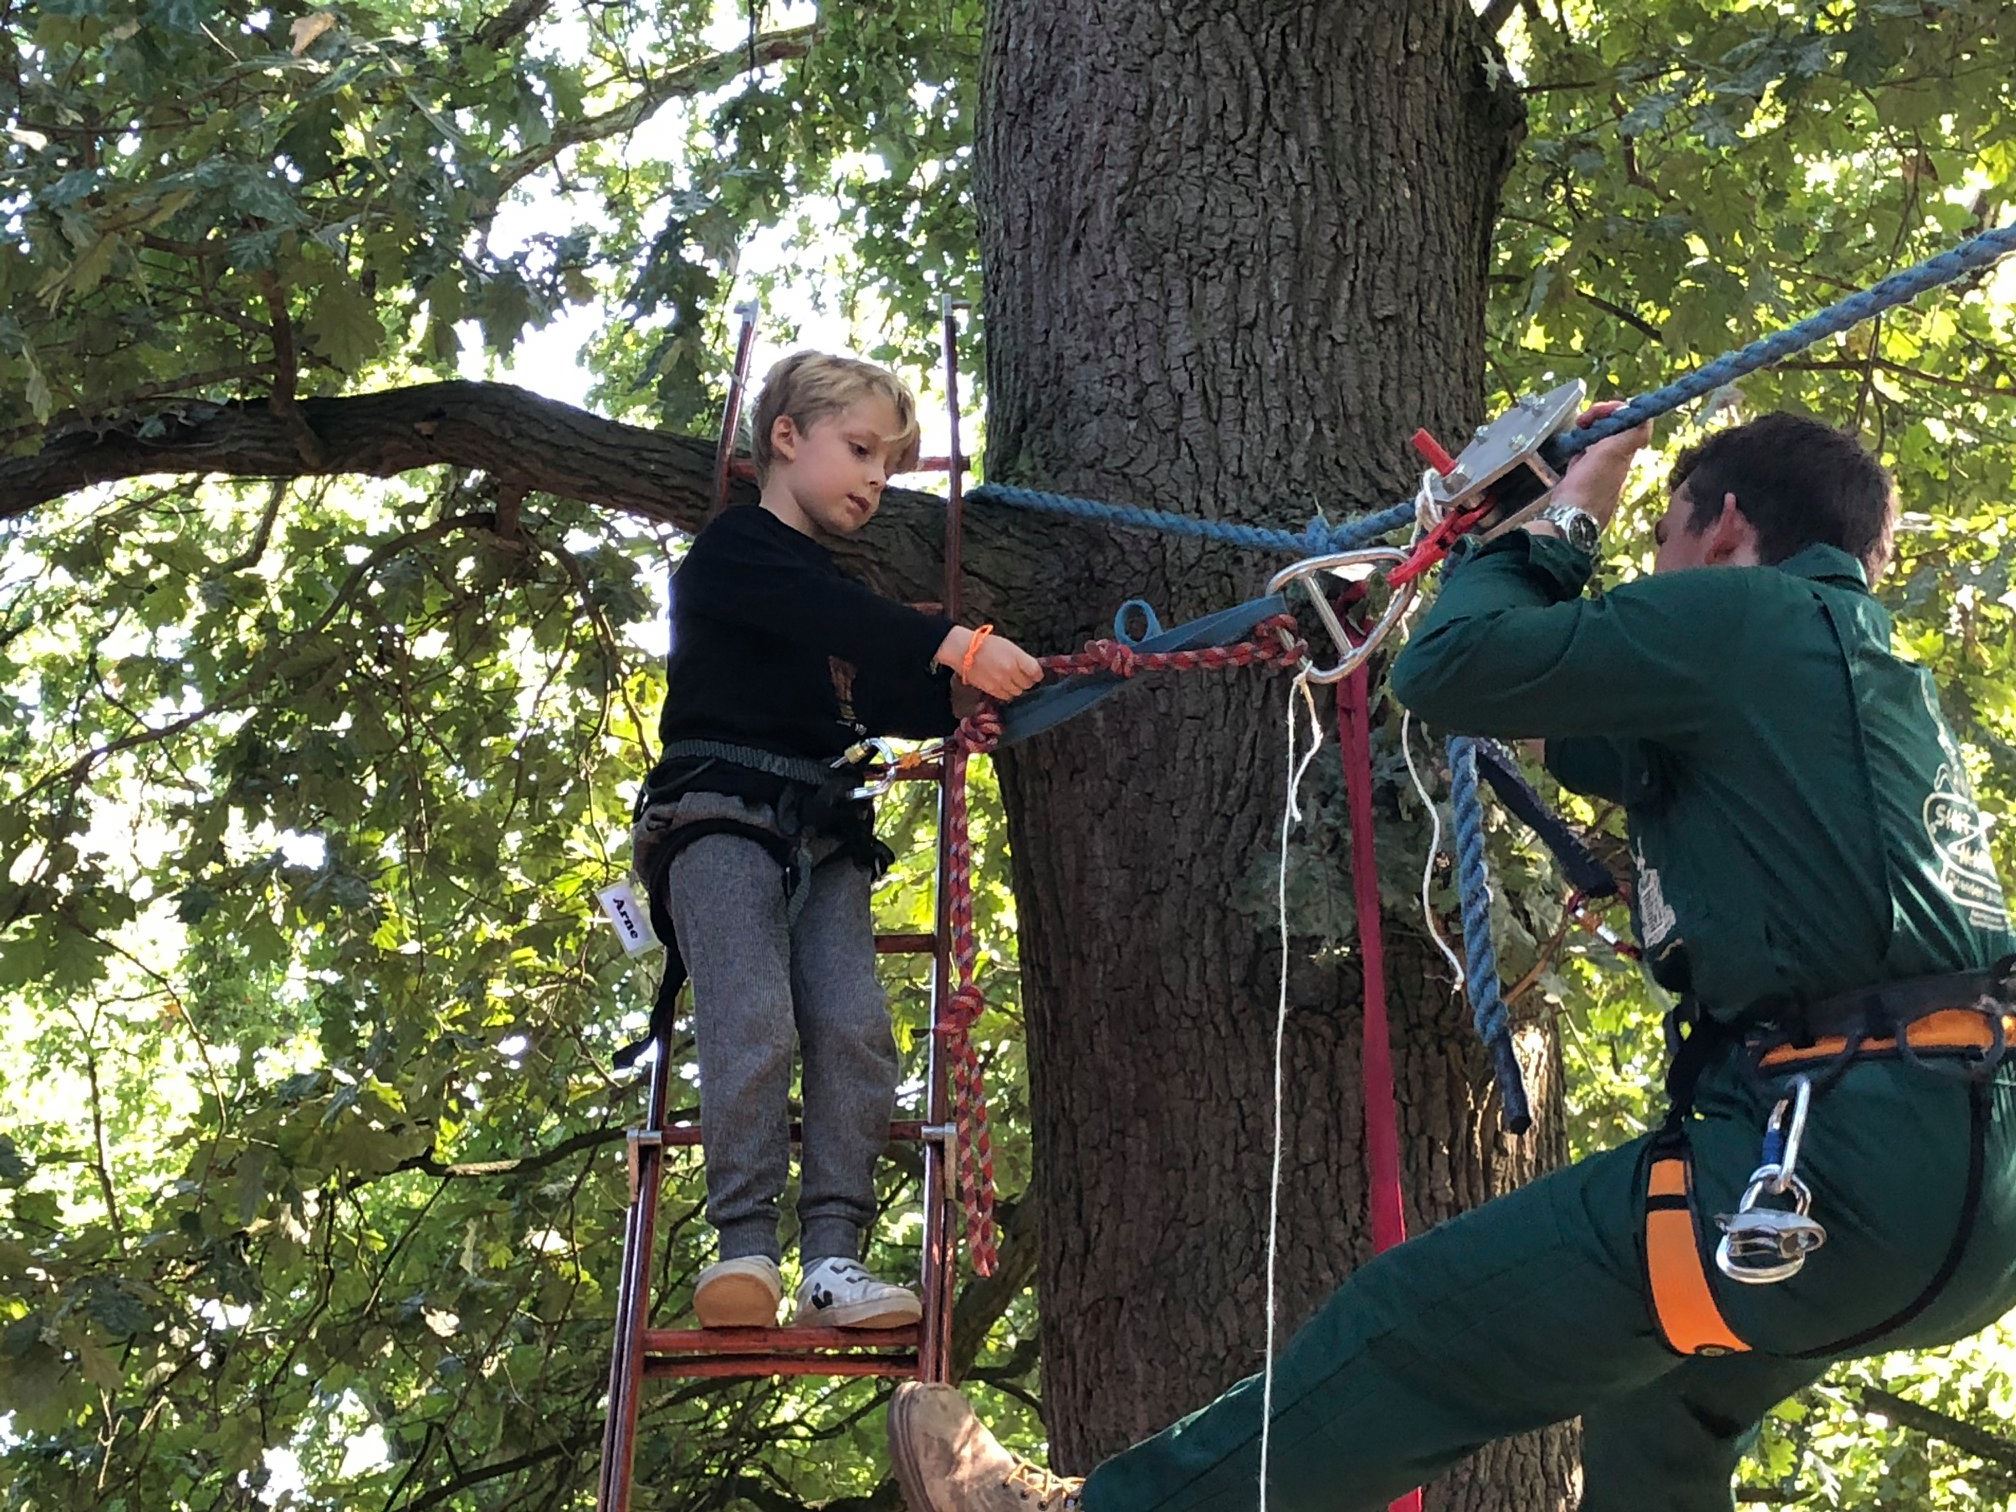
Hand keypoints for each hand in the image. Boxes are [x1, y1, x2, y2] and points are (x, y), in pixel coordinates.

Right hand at [938, 627, 1043, 700]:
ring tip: (1009, 681)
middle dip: (1026, 681)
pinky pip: (1005, 696)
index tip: (1035, 675)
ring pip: (1017, 692)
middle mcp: (1010, 671)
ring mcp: (1001, 682)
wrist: (963, 650)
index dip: (1037, 675)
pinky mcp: (991, 690)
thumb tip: (1031, 670)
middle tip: (1021, 677)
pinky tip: (1002, 685)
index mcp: (1016, 657)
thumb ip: (1021, 659)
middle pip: (1027, 684)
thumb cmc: (987, 644)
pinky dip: (1006, 692)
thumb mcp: (1008, 646)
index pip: (1035, 672)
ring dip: (1016, 688)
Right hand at [1550, 400, 1651, 528]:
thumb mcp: (1613, 454)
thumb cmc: (1588, 486)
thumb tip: (1644, 415)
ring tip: (1576, 432)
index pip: (1635, 422)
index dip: (1620, 410)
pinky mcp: (1583, 478)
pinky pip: (1584, 455)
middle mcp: (1617, 461)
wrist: (1569, 519)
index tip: (1602, 410)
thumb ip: (1632, 434)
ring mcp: (1600, 470)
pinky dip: (1578, 447)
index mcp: (1626, 452)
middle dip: (1600, 418)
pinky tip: (1571, 450)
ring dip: (1588, 431)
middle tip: (1581, 420)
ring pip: (1599, 440)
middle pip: (1615, 429)